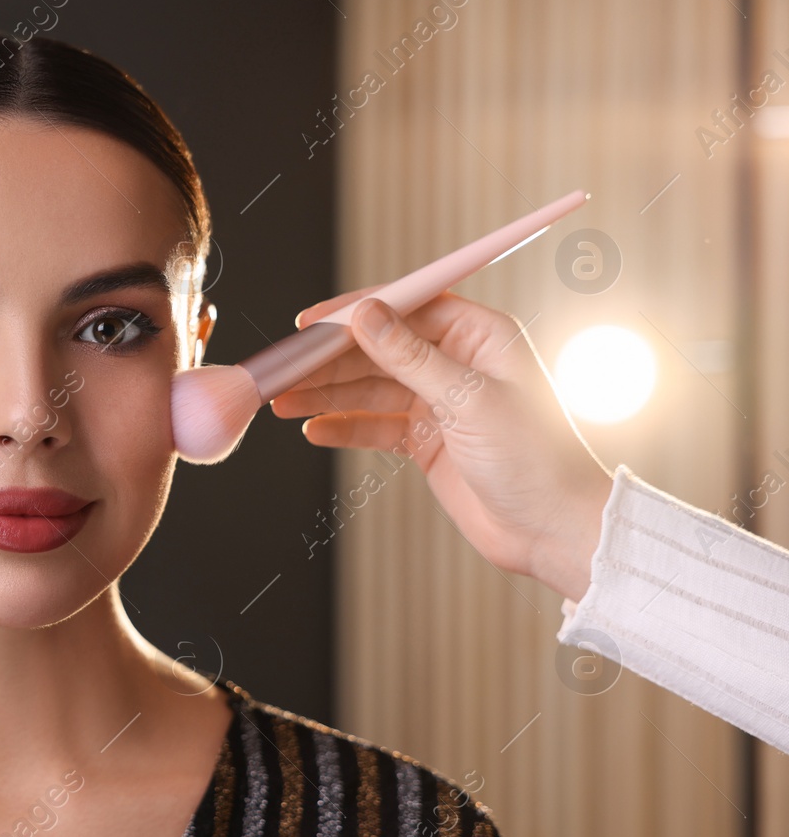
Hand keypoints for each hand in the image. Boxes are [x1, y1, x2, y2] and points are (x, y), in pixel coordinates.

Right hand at [267, 288, 614, 602]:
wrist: (553, 530)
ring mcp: (440, 402)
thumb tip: (365, 315)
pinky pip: (374, 425)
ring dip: (327, 394)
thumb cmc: (536, 460)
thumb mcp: (468, 400)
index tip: (311, 323)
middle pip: (380, 347)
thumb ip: (411, 357)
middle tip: (284, 369)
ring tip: (283, 400)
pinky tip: (313, 429)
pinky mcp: (427, 440)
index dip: (356, 311)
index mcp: (481, 336)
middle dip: (330, 359)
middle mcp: (458, 363)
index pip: (407, 306)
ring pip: (370, 387)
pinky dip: (343, 426)